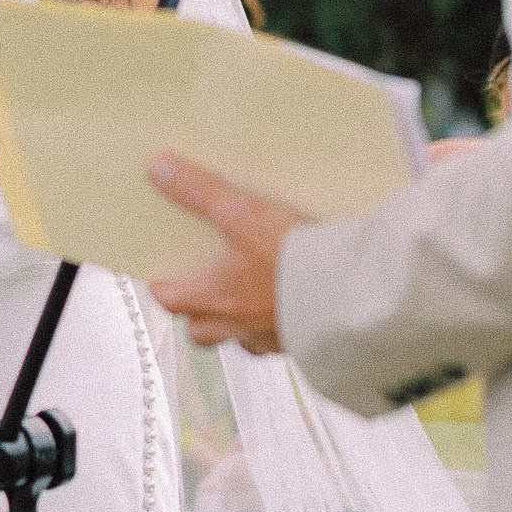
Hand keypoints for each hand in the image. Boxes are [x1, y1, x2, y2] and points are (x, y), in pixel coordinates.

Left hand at [146, 151, 308, 353]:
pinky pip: (279, 341)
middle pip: (200, 332)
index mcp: (215, 298)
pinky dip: (277, 326)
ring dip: (236, 324)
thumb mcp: (243, 214)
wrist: (351, 292)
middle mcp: (238, 325)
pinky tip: (290, 307)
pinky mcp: (303, 340)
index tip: (163, 276)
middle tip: (200, 292)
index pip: (170, 300)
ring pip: (239, 340)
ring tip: (246, 299)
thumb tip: (160, 170)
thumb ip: (200, 193)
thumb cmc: (295, 262)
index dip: (164, 286)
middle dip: (195, 314)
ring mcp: (270, 337)